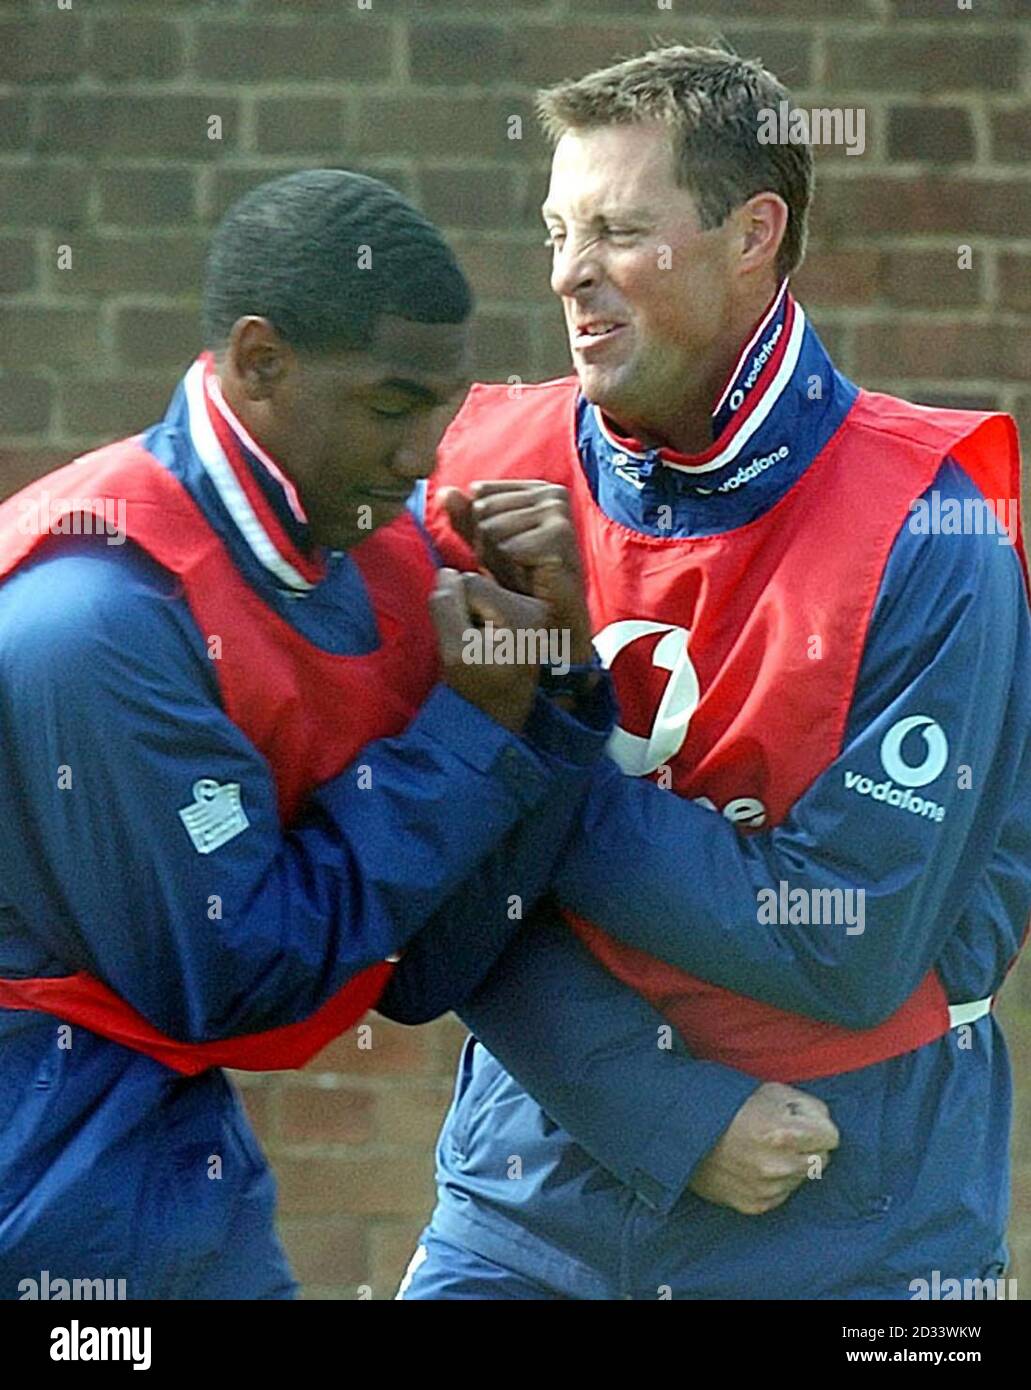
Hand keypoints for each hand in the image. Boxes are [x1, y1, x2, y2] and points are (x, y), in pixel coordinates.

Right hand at [430, 568, 548, 732]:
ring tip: (481, 649)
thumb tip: (448, 572)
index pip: (469, 583)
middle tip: (472, 647)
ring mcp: (537, 614)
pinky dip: (483, 620)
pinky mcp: (531, 620)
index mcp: (522, 615)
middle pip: (479, 584)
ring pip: (484, 592)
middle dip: (466, 610)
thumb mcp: (452, 651)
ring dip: (473, 615)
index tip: (465, 643)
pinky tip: (488, 646)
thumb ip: (445, 606)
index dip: (453, 609)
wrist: (496, 723)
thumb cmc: (474, 692)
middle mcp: (537, 609)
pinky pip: (493, 604)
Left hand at [439, 482, 593, 665]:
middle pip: (484, 510)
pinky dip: (512, 569)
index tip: (508, 551)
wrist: (555, 615)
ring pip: (492, 529)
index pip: (480, 494)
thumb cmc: (524, 580)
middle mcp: (552, 493)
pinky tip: (530, 578)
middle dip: (489, 546)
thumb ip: (466, 519)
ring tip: (522, 573)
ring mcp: (558, 511)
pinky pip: (507, 547)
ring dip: (500, 560)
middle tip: (516, 567)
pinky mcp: (559, 534)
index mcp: (538, 488)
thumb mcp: (489, 546)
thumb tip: (444, 492)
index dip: (482, 529)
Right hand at [688, 1082, 839, 1215]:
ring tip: (763, 1149)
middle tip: (782, 1135)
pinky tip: (754, 1165)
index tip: (805, 1123)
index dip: (819, 1127)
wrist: (684, 1131)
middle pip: (821, 1160)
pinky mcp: (755, 1205)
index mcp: (784, 1133)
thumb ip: (808, 1106)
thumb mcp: (771, 1090)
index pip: (831, 1137)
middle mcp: (778, 1165)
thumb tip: (825, 1125)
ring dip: (791, 1165)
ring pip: (802, 1178)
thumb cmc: (729, 1105)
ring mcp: (767, 1188)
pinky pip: (783, 1194)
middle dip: (808, 1147)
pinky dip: (775, 1182)